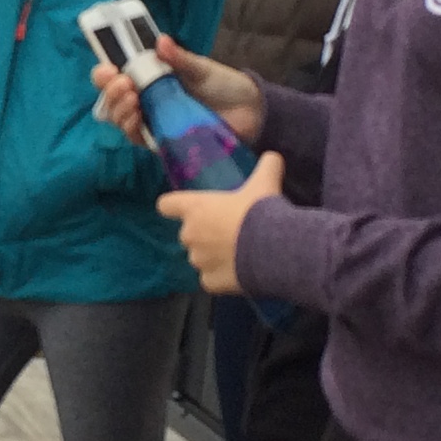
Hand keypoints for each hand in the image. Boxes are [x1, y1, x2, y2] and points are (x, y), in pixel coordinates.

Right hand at [91, 35, 261, 146]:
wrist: (251, 111)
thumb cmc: (224, 86)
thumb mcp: (201, 68)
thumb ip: (180, 58)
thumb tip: (160, 41)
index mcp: (151, 79)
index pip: (116, 77)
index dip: (105, 75)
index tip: (108, 69)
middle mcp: (147, 101)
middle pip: (112, 101)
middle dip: (111, 92)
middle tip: (124, 83)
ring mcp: (155, 122)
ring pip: (121, 121)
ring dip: (119, 110)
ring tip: (133, 98)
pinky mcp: (164, 142)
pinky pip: (139, 139)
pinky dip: (133, 129)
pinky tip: (138, 118)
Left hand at [156, 150, 285, 294]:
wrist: (274, 250)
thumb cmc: (260, 212)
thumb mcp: (265, 182)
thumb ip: (266, 166)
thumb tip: (272, 157)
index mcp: (195, 208)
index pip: (167, 204)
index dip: (174, 206)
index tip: (183, 208)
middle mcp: (190, 235)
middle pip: (187, 234)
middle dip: (203, 234)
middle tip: (228, 231)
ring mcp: (198, 261)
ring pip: (199, 258)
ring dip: (212, 256)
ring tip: (238, 253)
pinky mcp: (210, 283)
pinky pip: (210, 279)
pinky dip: (220, 277)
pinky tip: (238, 272)